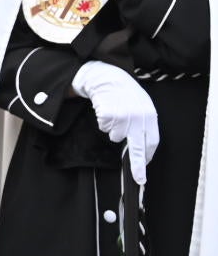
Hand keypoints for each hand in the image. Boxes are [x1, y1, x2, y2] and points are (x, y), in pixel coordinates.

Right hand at [71, 61, 159, 183]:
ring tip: (114, 114)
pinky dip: (103, 122)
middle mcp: (139, 117)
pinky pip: (104, 128)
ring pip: (115, 137)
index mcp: (150, 115)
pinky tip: (106, 110)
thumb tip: (140, 148)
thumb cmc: (123, 93)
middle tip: (138, 179)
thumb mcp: (140, 106)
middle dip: (137, 165)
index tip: (144, 169)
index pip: (152, 141)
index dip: (147, 157)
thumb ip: (143, 124)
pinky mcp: (110, 114)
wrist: (107, 76)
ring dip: (112, 129)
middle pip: (138, 147)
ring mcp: (124, 116)